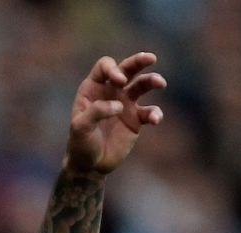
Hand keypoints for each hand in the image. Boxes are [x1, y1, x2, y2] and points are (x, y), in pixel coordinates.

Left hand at [66, 52, 165, 175]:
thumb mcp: (80, 128)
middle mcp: (111, 92)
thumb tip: (120, 105)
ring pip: (142, 85)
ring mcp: (125, 104)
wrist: (90, 165)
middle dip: (139, 61)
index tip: (120, 81)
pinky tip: (154, 120)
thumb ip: (96, 112)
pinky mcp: (136, 119)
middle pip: (127, 68)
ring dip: (152, 80)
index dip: (114, 69)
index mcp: (93, 88)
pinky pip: (150, 112)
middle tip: (150, 58)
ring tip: (161, 83)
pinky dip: (155, 114)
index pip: (105, 66)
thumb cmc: (80, 144)